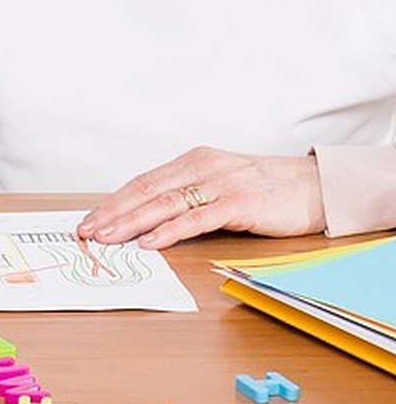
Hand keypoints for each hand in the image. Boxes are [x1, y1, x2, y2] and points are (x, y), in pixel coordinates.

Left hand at [75, 146, 326, 248]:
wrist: (318, 185)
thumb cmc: (269, 188)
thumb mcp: (221, 184)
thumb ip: (190, 196)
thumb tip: (150, 220)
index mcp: (194, 161)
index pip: (143, 182)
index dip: (113, 201)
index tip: (90, 219)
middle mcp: (202, 168)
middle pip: (145, 191)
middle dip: (111, 213)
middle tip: (86, 231)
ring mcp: (220, 184)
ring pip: (164, 204)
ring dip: (130, 223)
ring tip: (106, 238)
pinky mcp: (240, 203)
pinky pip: (197, 219)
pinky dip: (170, 231)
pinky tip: (150, 242)